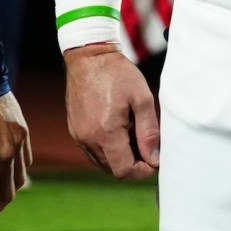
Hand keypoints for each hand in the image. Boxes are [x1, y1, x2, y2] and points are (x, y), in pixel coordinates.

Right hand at [63, 43, 160, 180]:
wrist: (89, 58)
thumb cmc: (119, 75)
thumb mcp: (143, 100)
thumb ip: (149, 132)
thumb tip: (154, 159)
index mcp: (105, 133)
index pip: (124, 171)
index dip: (143, 171)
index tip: (156, 159)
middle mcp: (88, 140)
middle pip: (113, 170)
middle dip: (134, 164)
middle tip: (149, 144)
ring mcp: (78, 136)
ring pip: (103, 163)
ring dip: (121, 157)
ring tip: (135, 134)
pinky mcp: (75, 131)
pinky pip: (93, 152)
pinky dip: (109, 149)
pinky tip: (122, 130)